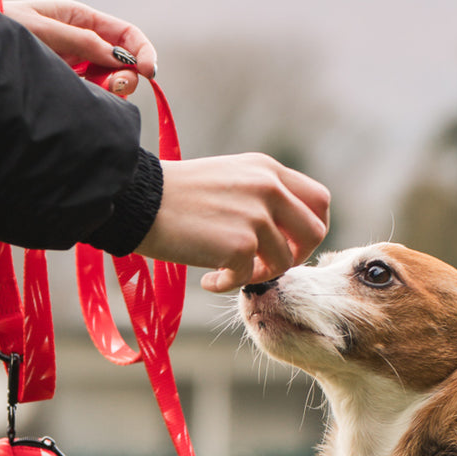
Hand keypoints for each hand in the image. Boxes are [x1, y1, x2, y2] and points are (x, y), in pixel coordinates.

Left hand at [3, 0, 156, 96]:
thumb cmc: (3, 28)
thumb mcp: (43, 31)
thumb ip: (82, 42)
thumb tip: (119, 58)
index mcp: (80, 18)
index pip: (126, 34)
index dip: (143, 51)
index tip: (149, 72)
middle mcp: (83, 40)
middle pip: (124, 60)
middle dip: (126, 74)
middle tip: (112, 87)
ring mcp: (76, 63)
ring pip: (111, 79)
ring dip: (110, 88)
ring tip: (90, 90)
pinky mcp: (67, 82)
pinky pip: (94, 92)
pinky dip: (96, 97)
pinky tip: (82, 95)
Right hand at [135, 154, 330, 290]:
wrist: (136, 199)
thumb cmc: (175, 195)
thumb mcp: (230, 179)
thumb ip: (262, 196)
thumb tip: (287, 233)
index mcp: (268, 169)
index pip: (320, 200)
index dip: (311, 227)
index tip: (291, 244)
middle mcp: (269, 187)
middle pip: (315, 232)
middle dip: (297, 256)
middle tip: (267, 265)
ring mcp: (256, 215)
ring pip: (285, 261)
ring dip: (259, 274)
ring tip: (228, 271)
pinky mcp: (240, 244)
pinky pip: (250, 278)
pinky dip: (228, 285)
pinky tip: (208, 281)